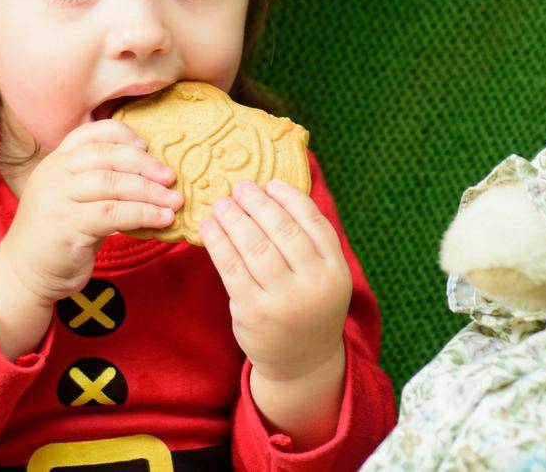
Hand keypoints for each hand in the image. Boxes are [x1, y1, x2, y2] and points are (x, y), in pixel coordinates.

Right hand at [0, 119, 182, 305]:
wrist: (23, 274)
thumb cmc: (56, 236)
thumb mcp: (72, 199)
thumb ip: (99, 182)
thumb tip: (150, 176)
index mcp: (55, 162)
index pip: (91, 133)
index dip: (122, 134)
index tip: (148, 146)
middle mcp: (54, 174)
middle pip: (108, 156)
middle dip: (145, 165)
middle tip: (171, 178)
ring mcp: (57, 198)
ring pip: (113, 183)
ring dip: (150, 192)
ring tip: (174, 201)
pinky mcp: (66, 226)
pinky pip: (113, 213)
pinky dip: (143, 214)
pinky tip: (162, 220)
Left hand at [200, 179, 351, 381]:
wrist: (301, 362)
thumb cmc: (309, 306)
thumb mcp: (324, 276)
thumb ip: (309, 242)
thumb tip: (273, 193)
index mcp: (336, 270)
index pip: (314, 222)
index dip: (290, 198)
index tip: (271, 183)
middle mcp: (313, 284)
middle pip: (283, 231)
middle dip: (258, 204)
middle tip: (241, 187)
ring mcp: (282, 300)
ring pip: (255, 246)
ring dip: (235, 219)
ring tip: (222, 203)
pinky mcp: (252, 312)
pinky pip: (231, 268)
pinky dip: (218, 243)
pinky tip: (209, 228)